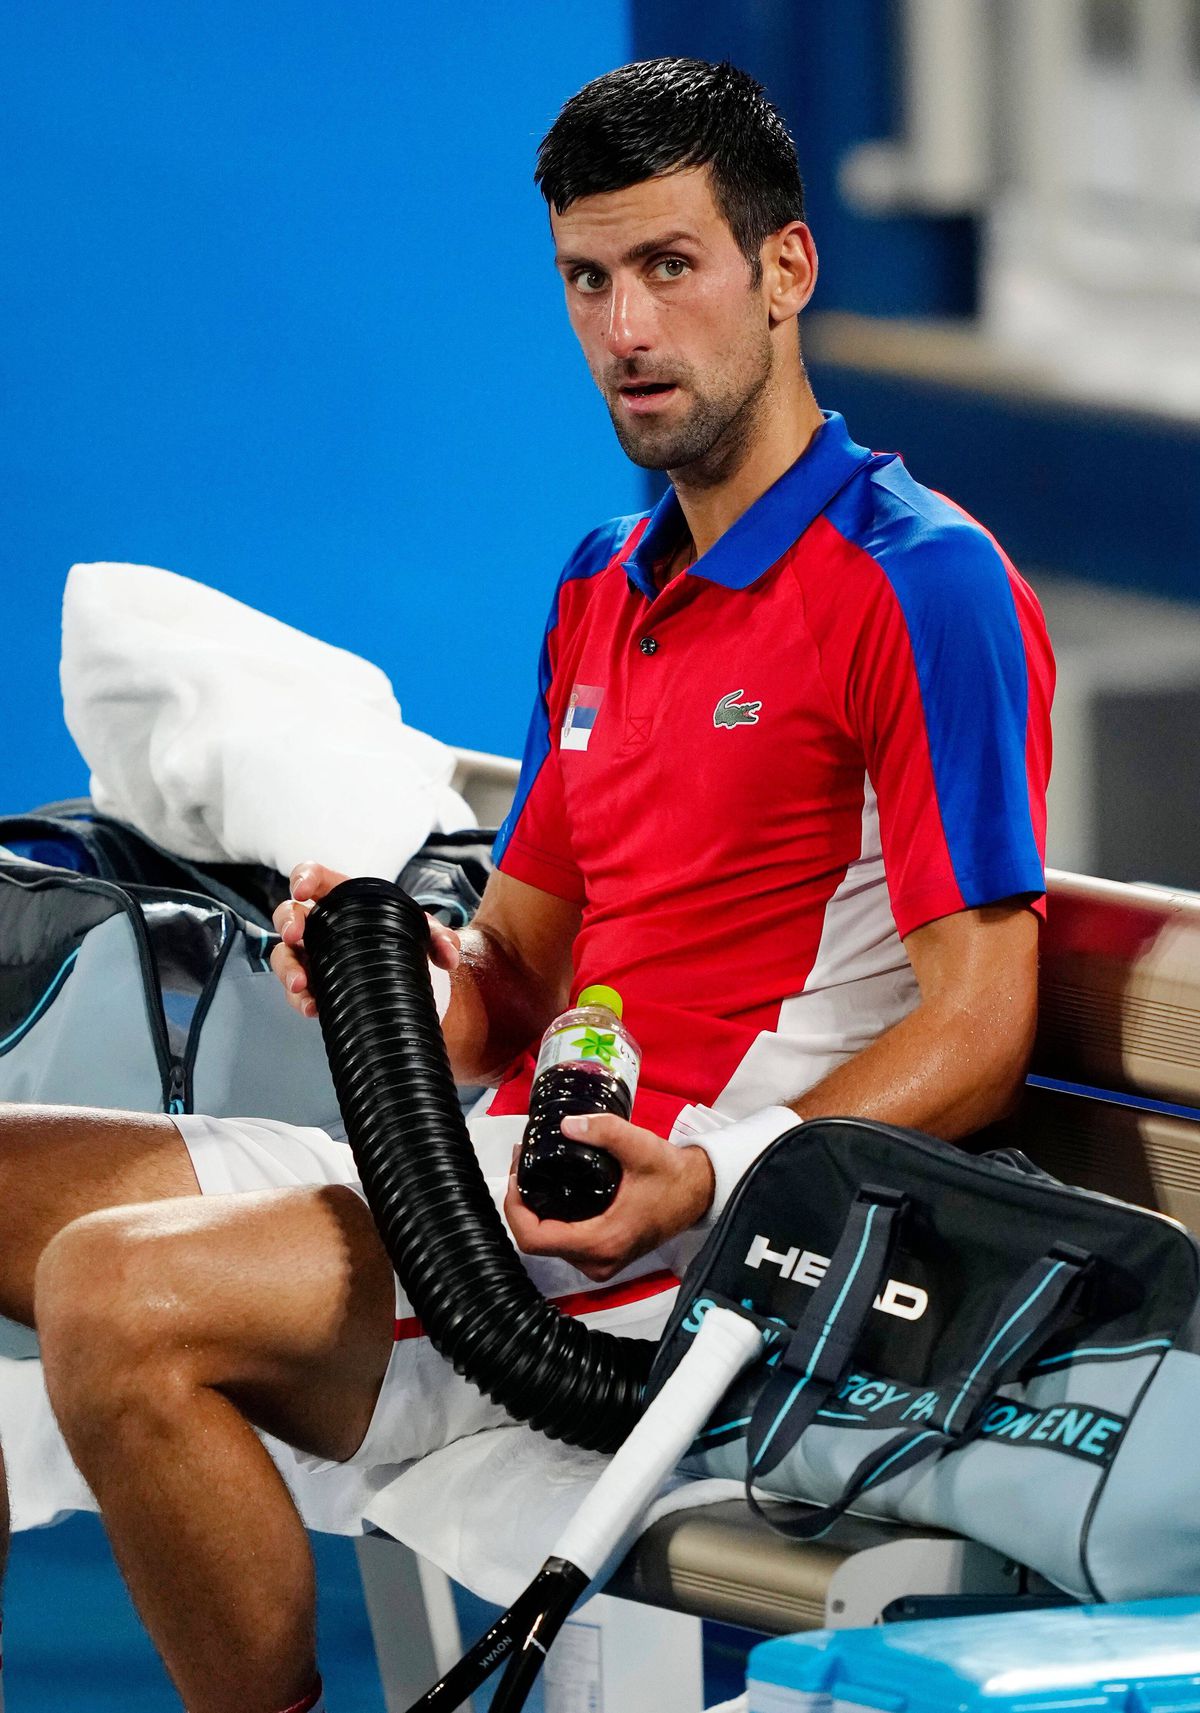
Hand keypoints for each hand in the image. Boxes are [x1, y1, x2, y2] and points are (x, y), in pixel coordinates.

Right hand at [270, 861, 460, 1018]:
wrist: (403, 969)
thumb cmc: (403, 935)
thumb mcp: (423, 930)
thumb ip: (439, 937)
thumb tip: (450, 955)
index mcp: (339, 896)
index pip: (312, 876)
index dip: (303, 878)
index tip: (303, 890)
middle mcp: (318, 923)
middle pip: (288, 914)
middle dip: (287, 923)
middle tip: (296, 936)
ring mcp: (312, 954)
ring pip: (284, 956)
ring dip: (288, 970)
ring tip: (301, 986)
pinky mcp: (314, 982)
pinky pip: (298, 990)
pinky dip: (301, 999)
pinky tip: (312, 1008)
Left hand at [504, 1113, 715, 1281]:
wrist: (698, 1193)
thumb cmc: (671, 1174)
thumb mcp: (639, 1146)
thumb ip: (604, 1131)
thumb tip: (564, 1125)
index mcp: (602, 1241)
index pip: (536, 1239)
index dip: (514, 1209)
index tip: (515, 1175)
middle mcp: (597, 1261)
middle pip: (537, 1242)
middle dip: (520, 1204)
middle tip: (520, 1164)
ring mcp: (600, 1264)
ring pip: (548, 1245)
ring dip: (532, 1212)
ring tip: (529, 1172)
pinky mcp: (604, 1257)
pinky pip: (563, 1244)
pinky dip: (549, 1219)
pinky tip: (549, 1189)